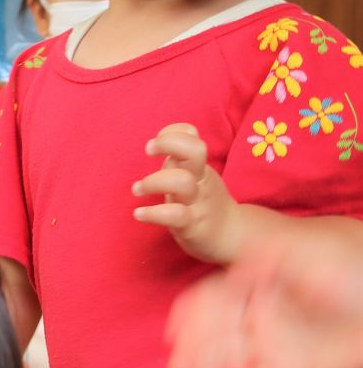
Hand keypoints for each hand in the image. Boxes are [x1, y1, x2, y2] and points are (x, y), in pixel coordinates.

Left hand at [132, 123, 239, 264]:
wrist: (230, 236)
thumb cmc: (205, 204)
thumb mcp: (197, 178)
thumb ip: (180, 162)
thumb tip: (159, 146)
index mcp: (199, 168)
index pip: (193, 137)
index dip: (174, 132)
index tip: (155, 141)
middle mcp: (200, 180)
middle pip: (194, 151)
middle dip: (168, 144)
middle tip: (148, 151)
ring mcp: (197, 202)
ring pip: (181, 181)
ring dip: (153, 181)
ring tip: (137, 189)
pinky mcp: (192, 225)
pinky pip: (174, 215)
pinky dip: (153, 213)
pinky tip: (139, 214)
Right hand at [166, 244, 362, 367]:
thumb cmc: (350, 267)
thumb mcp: (308, 253)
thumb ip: (270, 257)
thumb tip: (239, 265)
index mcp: (252, 291)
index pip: (209, 304)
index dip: (190, 318)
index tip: (175, 333)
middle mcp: (254, 323)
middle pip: (210, 341)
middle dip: (188, 357)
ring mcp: (269, 351)